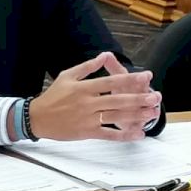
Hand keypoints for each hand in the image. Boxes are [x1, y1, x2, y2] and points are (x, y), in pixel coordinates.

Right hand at [29, 51, 159, 140]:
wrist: (36, 118)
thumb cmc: (51, 97)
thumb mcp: (66, 76)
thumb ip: (87, 67)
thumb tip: (104, 55)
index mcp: (83, 88)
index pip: (110, 82)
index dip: (129, 79)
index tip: (146, 76)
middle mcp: (86, 103)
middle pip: (117, 100)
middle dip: (138, 99)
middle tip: (155, 97)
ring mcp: (87, 119)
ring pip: (115, 116)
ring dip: (135, 115)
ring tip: (151, 113)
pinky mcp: (85, 132)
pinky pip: (108, 134)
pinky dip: (123, 135)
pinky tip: (137, 134)